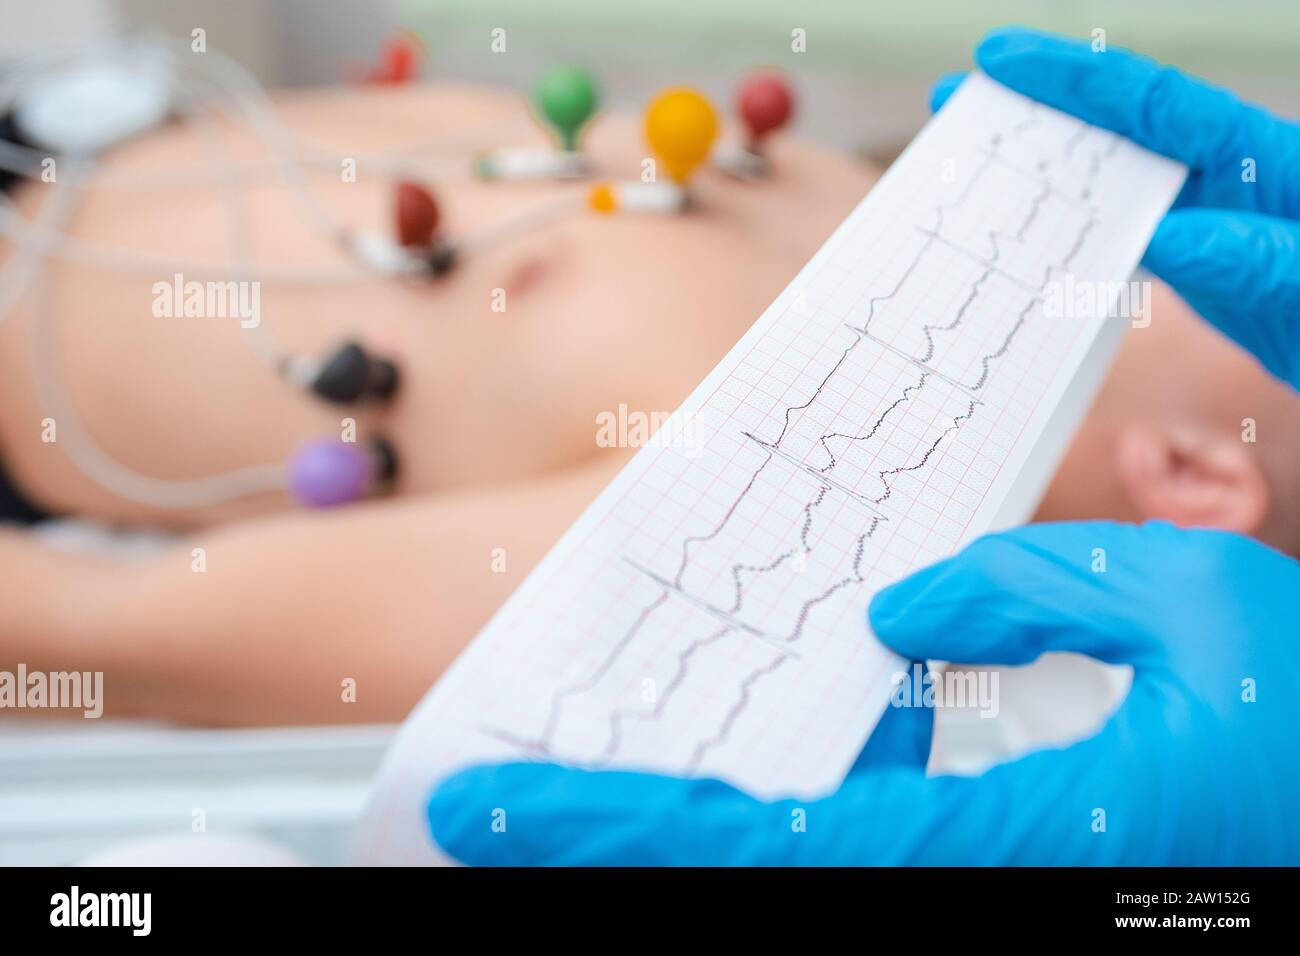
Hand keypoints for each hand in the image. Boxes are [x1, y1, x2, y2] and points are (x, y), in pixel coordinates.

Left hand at [428, 521, 1299, 864]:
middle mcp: (989, 882)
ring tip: (622, 753)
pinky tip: (798, 732)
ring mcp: (999, 882)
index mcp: (1018, 846)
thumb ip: (1038, 588)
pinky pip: (878, 839)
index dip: (613, 829)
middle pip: (753, 874)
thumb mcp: (1205, 611)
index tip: (492, 808)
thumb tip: (903, 618)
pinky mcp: (1016, 868)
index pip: (760, 848)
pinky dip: (806, 796)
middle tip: (512, 798)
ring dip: (705, 815)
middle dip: (623, 841)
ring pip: (808, 859)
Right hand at [933, 27, 1299, 388]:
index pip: (1155, 102)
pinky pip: (1128, 231)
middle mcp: (1232, 175)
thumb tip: (1167, 235)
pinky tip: (1040, 236)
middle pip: (1122, 125)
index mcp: (1263, 157)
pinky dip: (1076, 227)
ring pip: (1117, 178)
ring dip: (1048, 169)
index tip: (1001, 61)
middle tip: (959, 100)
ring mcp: (1217, 217)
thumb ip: (1256, 257)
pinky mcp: (1209, 261)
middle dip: (1038, 109)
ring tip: (980, 163)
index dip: (1075, 79)